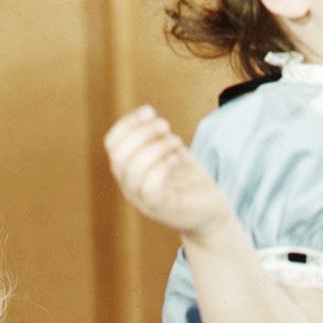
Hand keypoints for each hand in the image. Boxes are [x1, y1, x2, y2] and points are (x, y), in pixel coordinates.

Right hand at [106, 105, 236, 239]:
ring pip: (133, 170)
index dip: (128, 123)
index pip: (112, 143)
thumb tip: (147, 114)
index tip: (150, 111)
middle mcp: (130, 187)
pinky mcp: (161, 210)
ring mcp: (143, 201)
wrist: (211, 211)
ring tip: (176, 142)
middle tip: (165, 126)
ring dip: (157, 147)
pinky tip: (176, 160)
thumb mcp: (169, 149)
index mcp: (128, 170)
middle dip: (142, 133)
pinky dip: (162, 167)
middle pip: (119, 155)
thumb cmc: (188, 178)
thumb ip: (155, 134)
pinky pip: (150, 187)